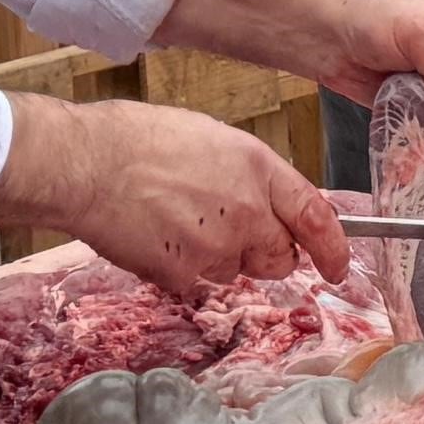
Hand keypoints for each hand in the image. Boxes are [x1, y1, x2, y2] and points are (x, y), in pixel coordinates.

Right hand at [0, 95, 345, 293]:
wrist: (84, 164)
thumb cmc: (136, 139)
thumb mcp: (211, 140)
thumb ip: (246, 175)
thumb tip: (261, 200)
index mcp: (258, 169)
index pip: (316, 217)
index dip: (333, 248)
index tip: (339, 266)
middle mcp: (247, 211)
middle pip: (280, 255)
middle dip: (264, 251)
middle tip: (228, 230)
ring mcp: (216, 248)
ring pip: (235, 271)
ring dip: (217, 257)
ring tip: (175, 221)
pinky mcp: (182, 274)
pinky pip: (194, 284)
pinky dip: (179, 270)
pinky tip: (154, 239)